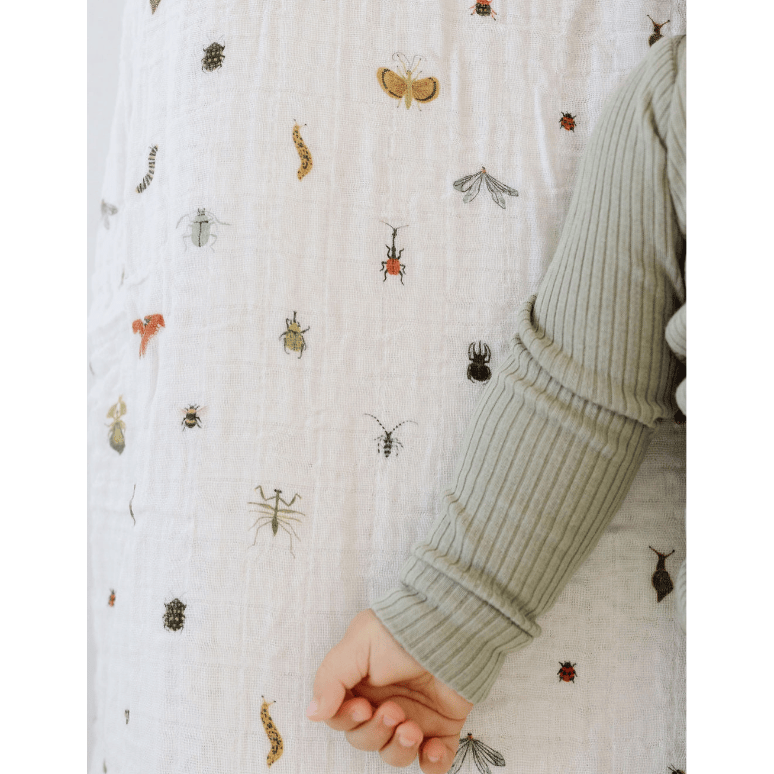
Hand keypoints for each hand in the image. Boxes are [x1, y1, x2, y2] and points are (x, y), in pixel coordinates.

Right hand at [306, 608, 474, 771]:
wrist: (450, 628)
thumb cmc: (402, 630)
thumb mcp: (358, 643)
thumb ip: (331, 677)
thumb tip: (313, 714)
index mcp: (361, 683)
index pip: (340, 718)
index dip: (346, 720)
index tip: (361, 707)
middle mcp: (384, 702)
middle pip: (365, 739)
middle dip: (376, 733)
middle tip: (393, 712)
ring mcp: (414, 716)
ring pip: (395, 754)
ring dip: (399, 750)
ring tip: (413, 729)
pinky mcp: (442, 726)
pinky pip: (433, 762)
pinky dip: (432, 764)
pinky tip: (433, 748)